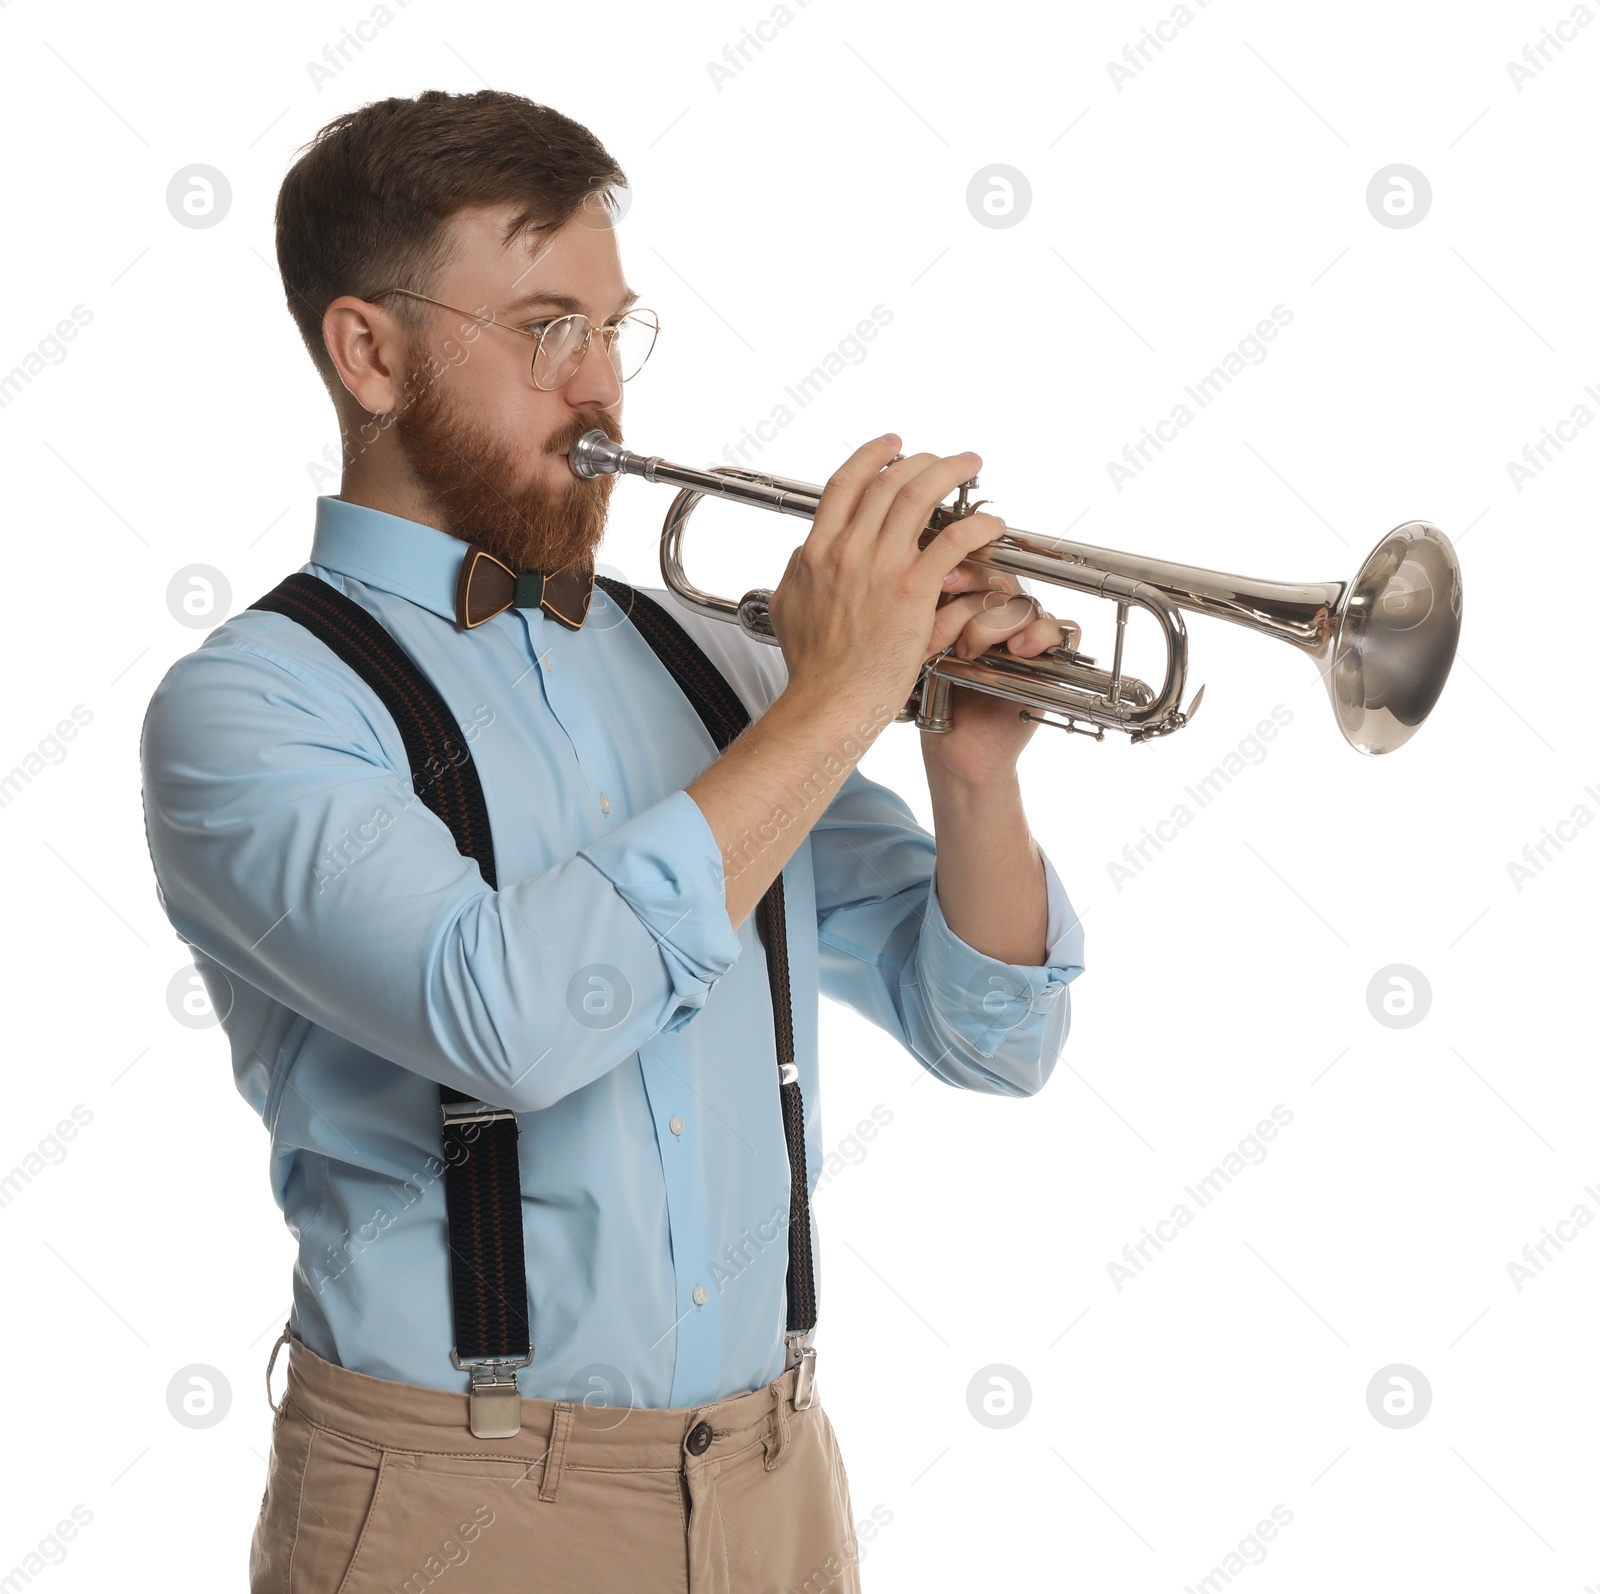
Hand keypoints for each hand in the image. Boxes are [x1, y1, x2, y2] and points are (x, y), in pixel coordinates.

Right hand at [765, 435, 1009, 724]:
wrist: (828, 701)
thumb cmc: (812, 669)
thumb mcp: (788, 608)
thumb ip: (797, 574)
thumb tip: (802, 556)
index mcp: (817, 551)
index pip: (845, 484)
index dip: (871, 456)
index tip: (891, 446)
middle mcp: (848, 550)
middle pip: (887, 481)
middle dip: (919, 459)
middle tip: (940, 457)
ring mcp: (881, 567)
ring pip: (920, 495)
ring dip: (950, 472)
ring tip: (970, 465)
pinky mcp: (912, 591)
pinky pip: (953, 540)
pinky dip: (976, 525)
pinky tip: (990, 523)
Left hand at [920, 558, 1080, 786]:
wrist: (954, 749)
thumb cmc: (937, 700)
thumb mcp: (926, 649)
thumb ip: (931, 611)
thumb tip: (925, 571)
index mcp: (971, 605)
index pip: (977, 566)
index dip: (963, 568)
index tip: (939, 579)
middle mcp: (1002, 616)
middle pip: (1002, 582)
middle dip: (971, 601)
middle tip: (944, 631)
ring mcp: (1026, 637)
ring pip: (1026, 606)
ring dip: (996, 624)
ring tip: (970, 652)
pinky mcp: (1050, 663)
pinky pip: (1065, 631)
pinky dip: (1044, 634)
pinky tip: (1020, 649)